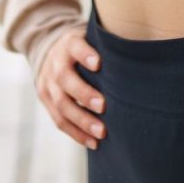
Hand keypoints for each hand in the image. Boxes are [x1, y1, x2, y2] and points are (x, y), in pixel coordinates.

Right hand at [35, 23, 107, 149]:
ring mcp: (47, 82)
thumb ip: (108, 49)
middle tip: (103, 106)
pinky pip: (59, 120)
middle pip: (65, 78)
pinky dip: (76, 133)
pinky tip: (92, 142)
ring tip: (101, 133)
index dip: (85, 54)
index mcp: (69, 43)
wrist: (54, 53)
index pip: (75, 47)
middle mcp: (55, 62)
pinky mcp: (45, 99)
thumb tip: (138, 60)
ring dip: (81, 120)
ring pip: (61, 104)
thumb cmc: (86, 50)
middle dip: (84, 94)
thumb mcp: (92, 40)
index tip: (99, 64)